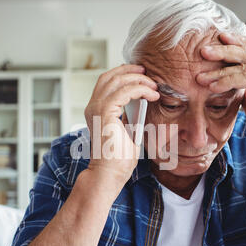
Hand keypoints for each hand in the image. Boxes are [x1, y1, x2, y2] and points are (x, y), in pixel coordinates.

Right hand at [84, 64, 159, 181]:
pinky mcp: (105, 112)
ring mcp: (96, 108)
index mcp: (96, 110)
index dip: (123, 74)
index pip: (106, 83)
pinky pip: (125, 91)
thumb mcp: (126, 132)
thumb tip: (141, 103)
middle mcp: (92, 107)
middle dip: (129, 71)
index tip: (141, 74)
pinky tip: (151, 95)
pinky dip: (140, 89)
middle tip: (147, 72)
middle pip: (109, 76)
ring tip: (153, 85)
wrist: (109, 174)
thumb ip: (129, 116)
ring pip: (117, 80)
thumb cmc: (118, 159)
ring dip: (138, 79)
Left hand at [196, 33, 245, 152]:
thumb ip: (242, 89)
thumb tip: (225, 85)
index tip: (216, 39)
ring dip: (219, 71)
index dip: (235, 41)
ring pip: (244, 65)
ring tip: (200, 77)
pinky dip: (227, 81)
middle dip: (222, 50)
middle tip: (202, 50)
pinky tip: (213, 86)